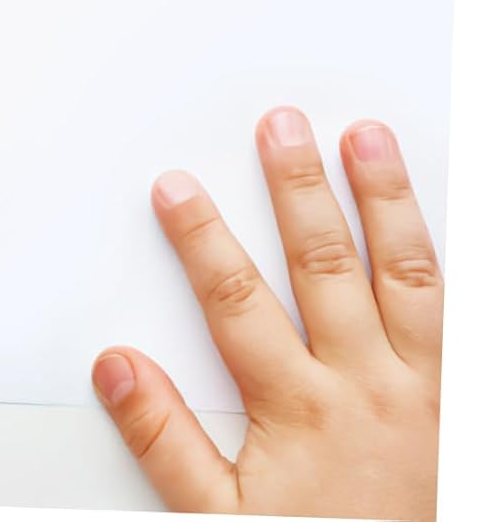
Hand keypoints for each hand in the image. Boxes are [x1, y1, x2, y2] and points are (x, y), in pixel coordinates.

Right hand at [93, 108, 440, 519]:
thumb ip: (165, 441)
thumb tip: (116, 369)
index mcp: (300, 408)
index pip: (235, 298)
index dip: (200, 236)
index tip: (177, 187)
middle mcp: (369, 387)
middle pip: (323, 265)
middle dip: (296, 187)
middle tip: (281, 125)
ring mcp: (432, 393)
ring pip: (408, 276)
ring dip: (385, 202)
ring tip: (367, 140)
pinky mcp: (469, 405)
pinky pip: (464, 321)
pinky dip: (450, 267)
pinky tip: (438, 229)